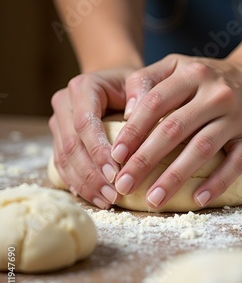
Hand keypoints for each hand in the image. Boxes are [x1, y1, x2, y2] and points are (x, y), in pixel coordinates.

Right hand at [49, 66, 136, 208]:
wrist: (114, 83)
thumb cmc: (130, 84)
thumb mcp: (139, 80)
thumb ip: (141, 90)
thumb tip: (134, 115)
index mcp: (82, 87)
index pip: (85, 123)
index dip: (98, 151)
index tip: (116, 174)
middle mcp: (64, 104)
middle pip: (71, 145)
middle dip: (92, 174)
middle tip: (113, 195)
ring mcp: (58, 122)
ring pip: (64, 159)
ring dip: (84, 184)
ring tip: (107, 202)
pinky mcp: (58, 138)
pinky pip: (62, 165)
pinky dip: (77, 183)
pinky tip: (93, 197)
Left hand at [111, 54, 241, 208]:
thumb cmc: (207, 78)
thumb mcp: (177, 66)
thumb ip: (147, 80)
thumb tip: (126, 113)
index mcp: (192, 74)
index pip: (155, 103)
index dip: (133, 131)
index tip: (115, 156)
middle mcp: (215, 93)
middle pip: (174, 129)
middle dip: (145, 160)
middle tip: (124, 184)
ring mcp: (237, 116)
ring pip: (202, 148)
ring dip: (175, 176)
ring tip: (154, 199)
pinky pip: (236, 163)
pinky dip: (218, 183)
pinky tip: (198, 199)